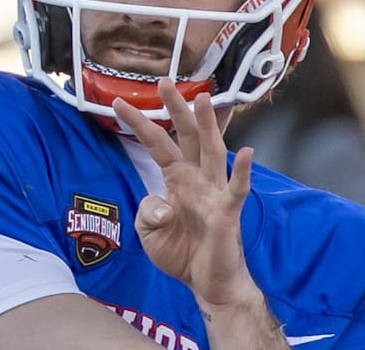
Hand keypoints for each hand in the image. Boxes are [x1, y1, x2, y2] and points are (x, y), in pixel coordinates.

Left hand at [112, 79, 258, 307]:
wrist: (208, 283)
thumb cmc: (182, 253)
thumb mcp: (149, 233)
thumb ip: (147, 213)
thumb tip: (158, 204)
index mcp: (176, 179)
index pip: (157, 144)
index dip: (138, 123)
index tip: (118, 102)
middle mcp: (196, 179)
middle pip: (186, 136)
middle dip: (175, 109)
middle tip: (164, 81)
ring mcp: (213, 193)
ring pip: (212, 151)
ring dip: (208, 125)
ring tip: (203, 99)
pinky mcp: (227, 212)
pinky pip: (236, 189)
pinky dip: (242, 172)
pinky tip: (246, 153)